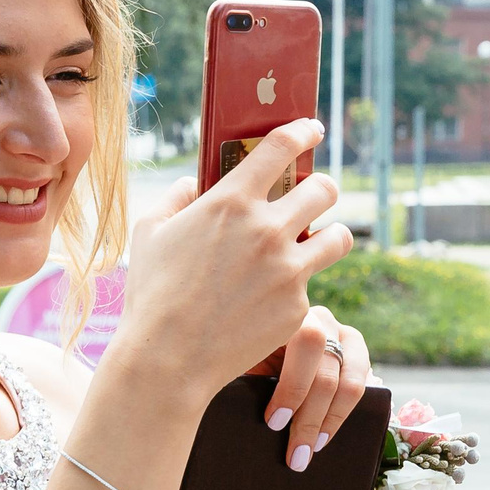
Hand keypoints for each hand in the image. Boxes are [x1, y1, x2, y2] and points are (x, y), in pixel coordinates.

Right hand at [117, 119, 352, 408]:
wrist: (169, 358)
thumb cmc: (152, 294)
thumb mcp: (150, 233)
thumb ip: (176, 199)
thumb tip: (194, 187)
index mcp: (231, 201)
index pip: (281, 146)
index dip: (303, 131)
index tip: (312, 130)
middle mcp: (267, 229)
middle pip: (325, 189)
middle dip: (324, 188)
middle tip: (315, 195)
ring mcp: (288, 269)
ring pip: (340, 237)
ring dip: (331, 235)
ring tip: (316, 242)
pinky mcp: (297, 306)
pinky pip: (310, 285)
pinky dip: (296, 287)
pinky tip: (271, 298)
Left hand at [251, 309, 374, 472]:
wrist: (262, 332)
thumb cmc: (246, 349)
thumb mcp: (244, 355)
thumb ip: (251, 370)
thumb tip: (251, 412)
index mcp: (290, 314)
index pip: (306, 346)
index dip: (293, 388)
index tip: (274, 423)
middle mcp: (322, 320)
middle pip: (328, 374)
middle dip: (310, 419)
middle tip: (296, 454)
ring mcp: (343, 334)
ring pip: (350, 384)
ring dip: (331, 421)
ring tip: (313, 447)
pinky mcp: (357, 352)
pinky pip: (362, 386)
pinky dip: (343, 414)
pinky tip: (326, 434)